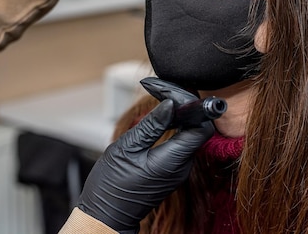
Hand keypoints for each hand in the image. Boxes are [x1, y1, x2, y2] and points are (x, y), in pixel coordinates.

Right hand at [77, 83, 212, 232]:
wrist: (106, 215)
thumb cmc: (111, 185)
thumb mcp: (128, 148)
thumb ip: (152, 125)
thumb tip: (171, 103)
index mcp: (173, 160)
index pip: (200, 127)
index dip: (193, 107)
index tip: (176, 94)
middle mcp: (182, 166)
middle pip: (197, 129)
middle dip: (185, 108)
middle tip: (166, 92)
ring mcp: (179, 170)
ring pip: (190, 135)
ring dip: (180, 117)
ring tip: (162, 100)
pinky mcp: (173, 170)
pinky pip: (181, 144)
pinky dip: (175, 128)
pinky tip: (162, 119)